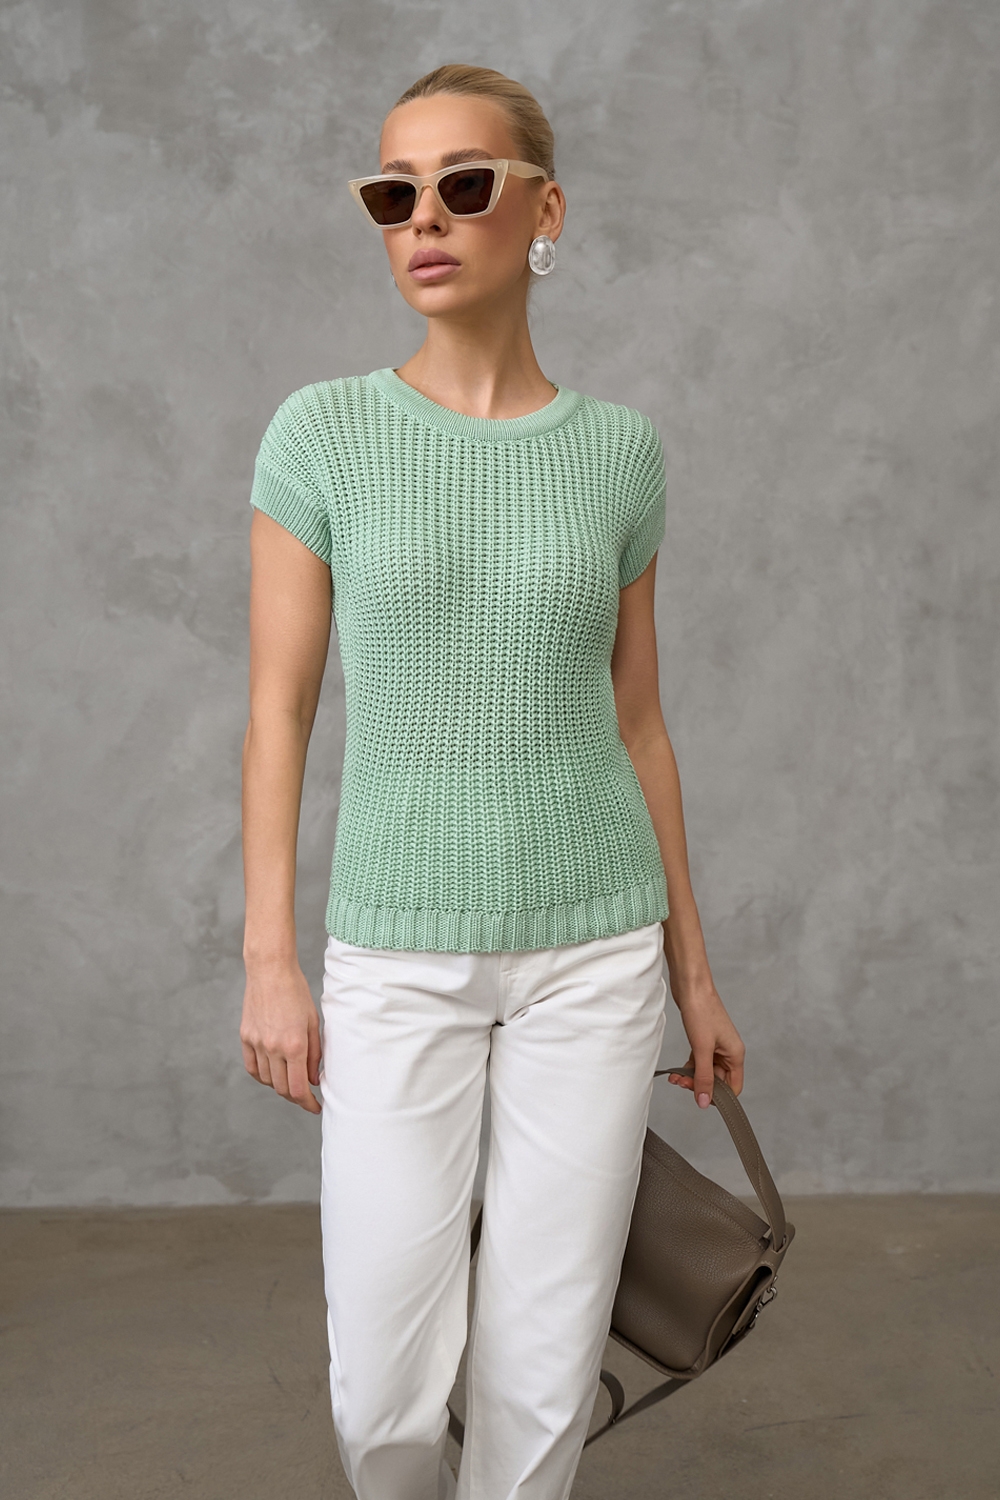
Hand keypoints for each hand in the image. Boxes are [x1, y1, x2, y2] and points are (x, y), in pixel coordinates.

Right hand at [240, 959, 321, 1114]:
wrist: (270, 971)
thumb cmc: (297, 993)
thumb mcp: (314, 1022)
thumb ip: (315, 1054)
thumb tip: (313, 1080)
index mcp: (295, 1045)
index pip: (299, 1088)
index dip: (308, 1104)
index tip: (316, 1108)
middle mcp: (274, 1047)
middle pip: (282, 1088)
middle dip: (296, 1097)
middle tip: (305, 1096)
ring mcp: (257, 1043)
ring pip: (267, 1080)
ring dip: (280, 1086)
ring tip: (291, 1081)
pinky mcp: (245, 1037)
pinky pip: (252, 1068)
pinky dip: (262, 1076)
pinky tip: (272, 1074)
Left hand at [666, 980, 744, 1108]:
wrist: (690, 986)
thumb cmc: (701, 1010)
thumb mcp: (702, 1049)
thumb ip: (703, 1077)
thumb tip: (704, 1101)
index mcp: (735, 1054)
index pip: (733, 1087)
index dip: (718, 1097)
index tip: (701, 1098)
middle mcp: (728, 1051)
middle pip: (718, 1081)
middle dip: (700, 1086)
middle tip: (682, 1083)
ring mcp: (716, 1046)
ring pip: (706, 1072)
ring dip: (691, 1077)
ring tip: (675, 1078)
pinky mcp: (704, 1040)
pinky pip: (699, 1062)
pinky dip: (688, 1068)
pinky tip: (676, 1070)